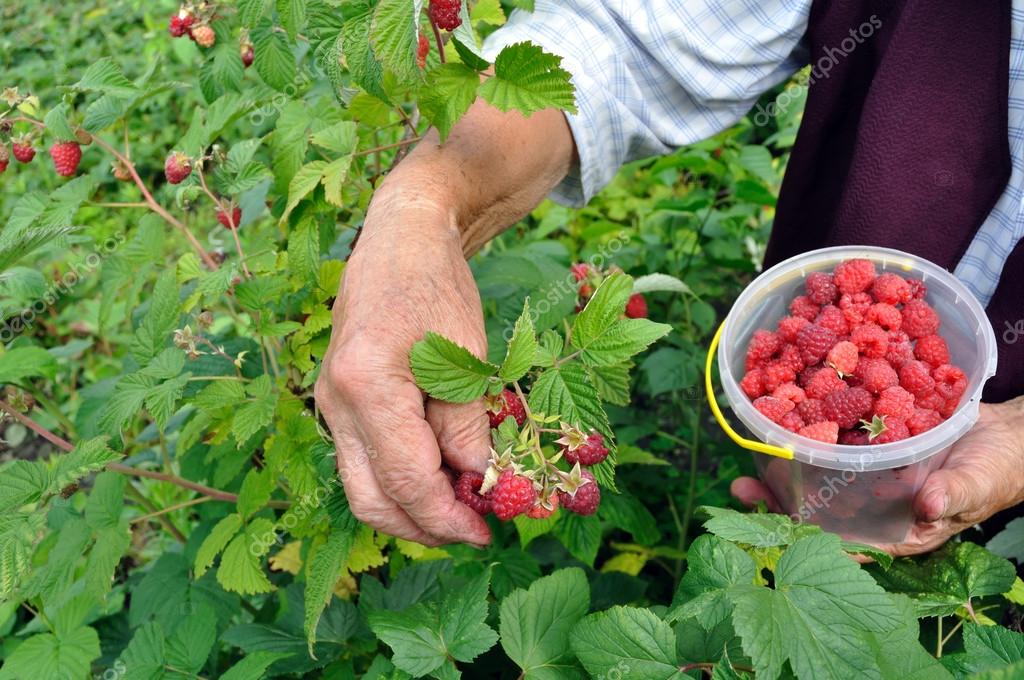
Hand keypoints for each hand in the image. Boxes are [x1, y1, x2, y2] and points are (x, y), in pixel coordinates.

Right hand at [314, 180, 491, 546]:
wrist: (400, 239)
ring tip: (458, 509)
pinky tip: (437, 476)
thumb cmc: (437, 286)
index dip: (446, 516)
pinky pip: (361, 459)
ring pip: (360, 484)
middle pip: (370, 497)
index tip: (484, 531)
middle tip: (471, 531)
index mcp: (365, 384)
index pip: (405, 478)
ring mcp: (328, 402)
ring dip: (409, 509)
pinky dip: (397, 479)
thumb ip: (467, 425)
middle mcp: (333, 401)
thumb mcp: (467, 356)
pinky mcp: (336, 401)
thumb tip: (476, 481)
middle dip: (422, 527)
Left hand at [731, 398, 1023, 556]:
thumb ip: (953, 494)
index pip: (848, 543)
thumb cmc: (995, 469)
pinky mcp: (868, 448)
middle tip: (743, 492)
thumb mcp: (978, 482)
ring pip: (817, 482)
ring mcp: (870, 479)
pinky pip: (832, 448)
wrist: (1004, 435)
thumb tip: (926, 505)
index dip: (810, 540)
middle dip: (780, 505)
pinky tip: (775, 429)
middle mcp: (876, 507)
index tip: (777, 532)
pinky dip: (805, 441)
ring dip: (782, 476)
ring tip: (744, 469)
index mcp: (900, 528)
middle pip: (820, 513)